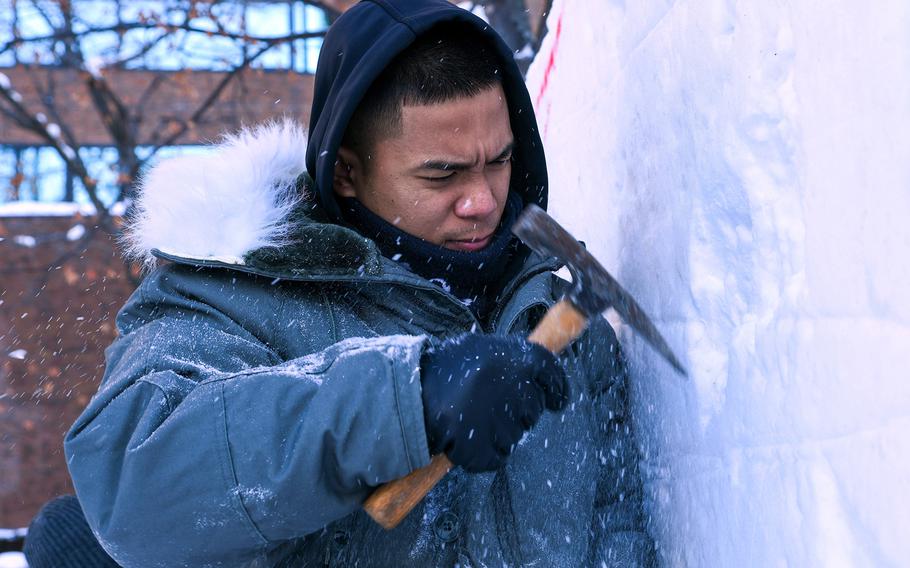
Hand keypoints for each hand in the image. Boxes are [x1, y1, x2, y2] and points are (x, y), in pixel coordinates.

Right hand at [419, 333, 568, 472]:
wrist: (407, 395)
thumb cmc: (442, 371)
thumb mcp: (478, 348)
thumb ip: (509, 358)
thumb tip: (539, 372)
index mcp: (516, 358)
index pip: (551, 372)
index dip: (557, 387)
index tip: (557, 399)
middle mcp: (514, 388)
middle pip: (534, 407)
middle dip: (519, 408)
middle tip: (489, 402)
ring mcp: (500, 421)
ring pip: (516, 434)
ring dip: (500, 430)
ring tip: (471, 416)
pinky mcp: (483, 449)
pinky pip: (497, 456)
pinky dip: (484, 452)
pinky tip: (466, 437)